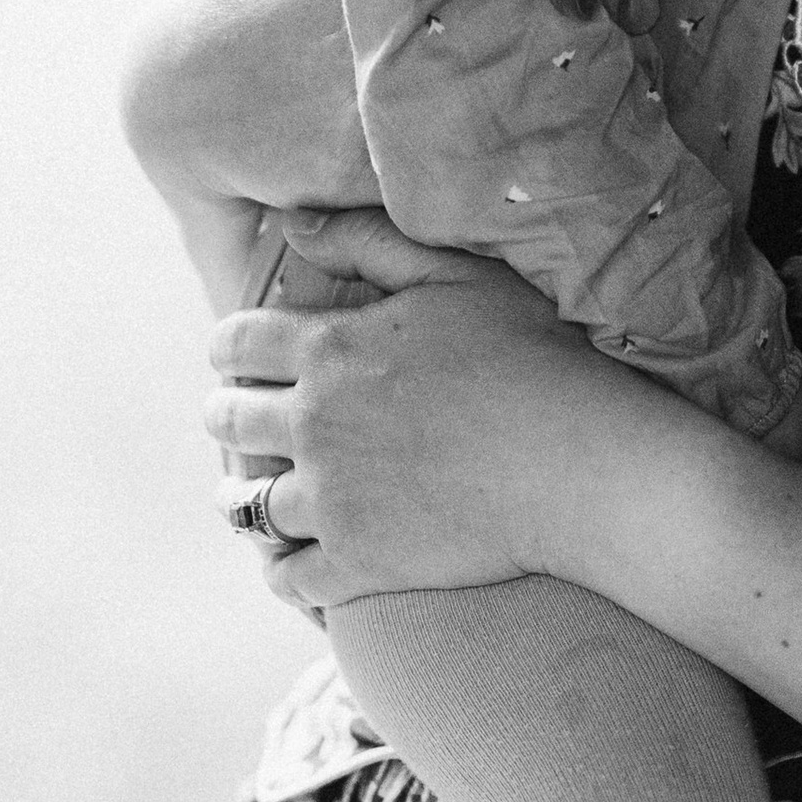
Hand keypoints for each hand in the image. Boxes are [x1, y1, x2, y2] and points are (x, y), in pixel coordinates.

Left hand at [206, 267, 605, 611]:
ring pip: (246, 506)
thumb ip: (370, 241)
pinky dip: (283, 572)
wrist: (576, 464)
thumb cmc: (530, 357)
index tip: (231, 356)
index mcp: (330, 349)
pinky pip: (290, 578)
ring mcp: (332, 499)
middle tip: (233, 420)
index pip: (238, 343)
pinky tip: (289, 565)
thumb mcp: (456, 275)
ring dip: (239, 498)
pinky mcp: (358, 563)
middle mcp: (314, 425)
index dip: (227, 347)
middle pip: (229, 420)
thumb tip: (294, 224)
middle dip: (226, 415)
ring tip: (247, 500)